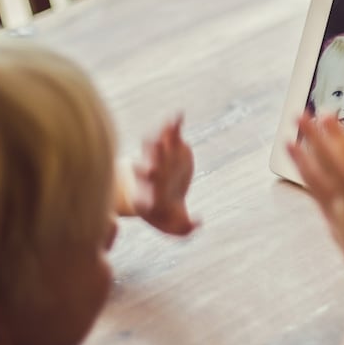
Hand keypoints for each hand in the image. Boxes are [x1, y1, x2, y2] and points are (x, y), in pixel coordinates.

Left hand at [129, 115, 198, 235]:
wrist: (156, 199)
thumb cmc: (164, 216)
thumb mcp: (174, 228)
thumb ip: (185, 230)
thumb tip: (199, 222)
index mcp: (149, 197)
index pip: (147, 192)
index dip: (147, 187)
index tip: (144, 176)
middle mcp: (150, 176)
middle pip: (148, 166)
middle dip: (151, 159)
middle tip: (154, 150)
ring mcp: (159, 160)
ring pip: (155, 147)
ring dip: (159, 137)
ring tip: (167, 126)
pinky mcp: (170, 149)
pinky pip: (169, 135)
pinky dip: (172, 125)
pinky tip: (179, 114)